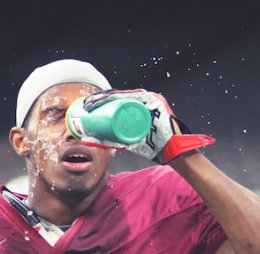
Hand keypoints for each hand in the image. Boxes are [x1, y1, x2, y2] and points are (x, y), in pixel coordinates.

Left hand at [79, 89, 214, 163]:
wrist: (173, 151)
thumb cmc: (150, 146)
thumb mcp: (127, 141)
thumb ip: (112, 140)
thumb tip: (88, 141)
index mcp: (139, 104)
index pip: (117, 98)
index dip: (100, 100)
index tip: (87, 105)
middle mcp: (145, 99)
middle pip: (119, 96)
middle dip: (101, 98)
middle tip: (87, 106)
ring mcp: (151, 100)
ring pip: (126, 96)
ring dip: (108, 97)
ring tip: (94, 104)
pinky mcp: (156, 105)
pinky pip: (138, 99)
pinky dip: (125, 98)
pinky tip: (111, 97)